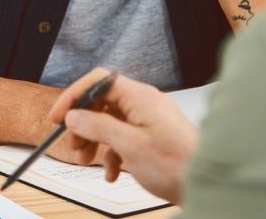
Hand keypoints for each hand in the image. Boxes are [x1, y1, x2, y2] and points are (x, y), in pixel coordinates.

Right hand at [47, 69, 198, 203]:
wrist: (207, 183)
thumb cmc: (177, 164)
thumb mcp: (129, 145)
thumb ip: (99, 126)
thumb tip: (75, 115)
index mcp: (139, 97)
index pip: (98, 81)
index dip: (74, 95)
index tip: (58, 116)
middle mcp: (144, 103)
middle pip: (101, 102)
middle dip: (83, 123)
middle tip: (73, 144)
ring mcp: (148, 119)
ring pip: (110, 122)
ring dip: (94, 141)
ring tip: (87, 160)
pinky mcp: (152, 136)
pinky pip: (123, 138)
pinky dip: (112, 154)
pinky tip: (112, 173)